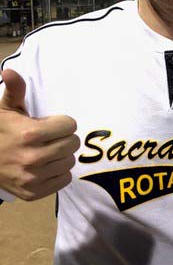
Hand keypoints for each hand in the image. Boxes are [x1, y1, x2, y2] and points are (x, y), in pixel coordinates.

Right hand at [0, 68, 79, 200]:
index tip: (50, 125)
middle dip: (63, 138)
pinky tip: (46, 166)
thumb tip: (10, 71)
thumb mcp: (6, 109)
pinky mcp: (35, 193)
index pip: (70, 125)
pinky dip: (58, 173)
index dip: (61, 123)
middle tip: (50, 138)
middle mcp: (34, 157)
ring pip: (70, 162)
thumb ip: (15, 90)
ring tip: (47, 152)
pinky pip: (65, 179)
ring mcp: (34, 178)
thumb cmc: (0, 132)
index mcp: (31, 134)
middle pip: (73, 143)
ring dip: (62, 155)